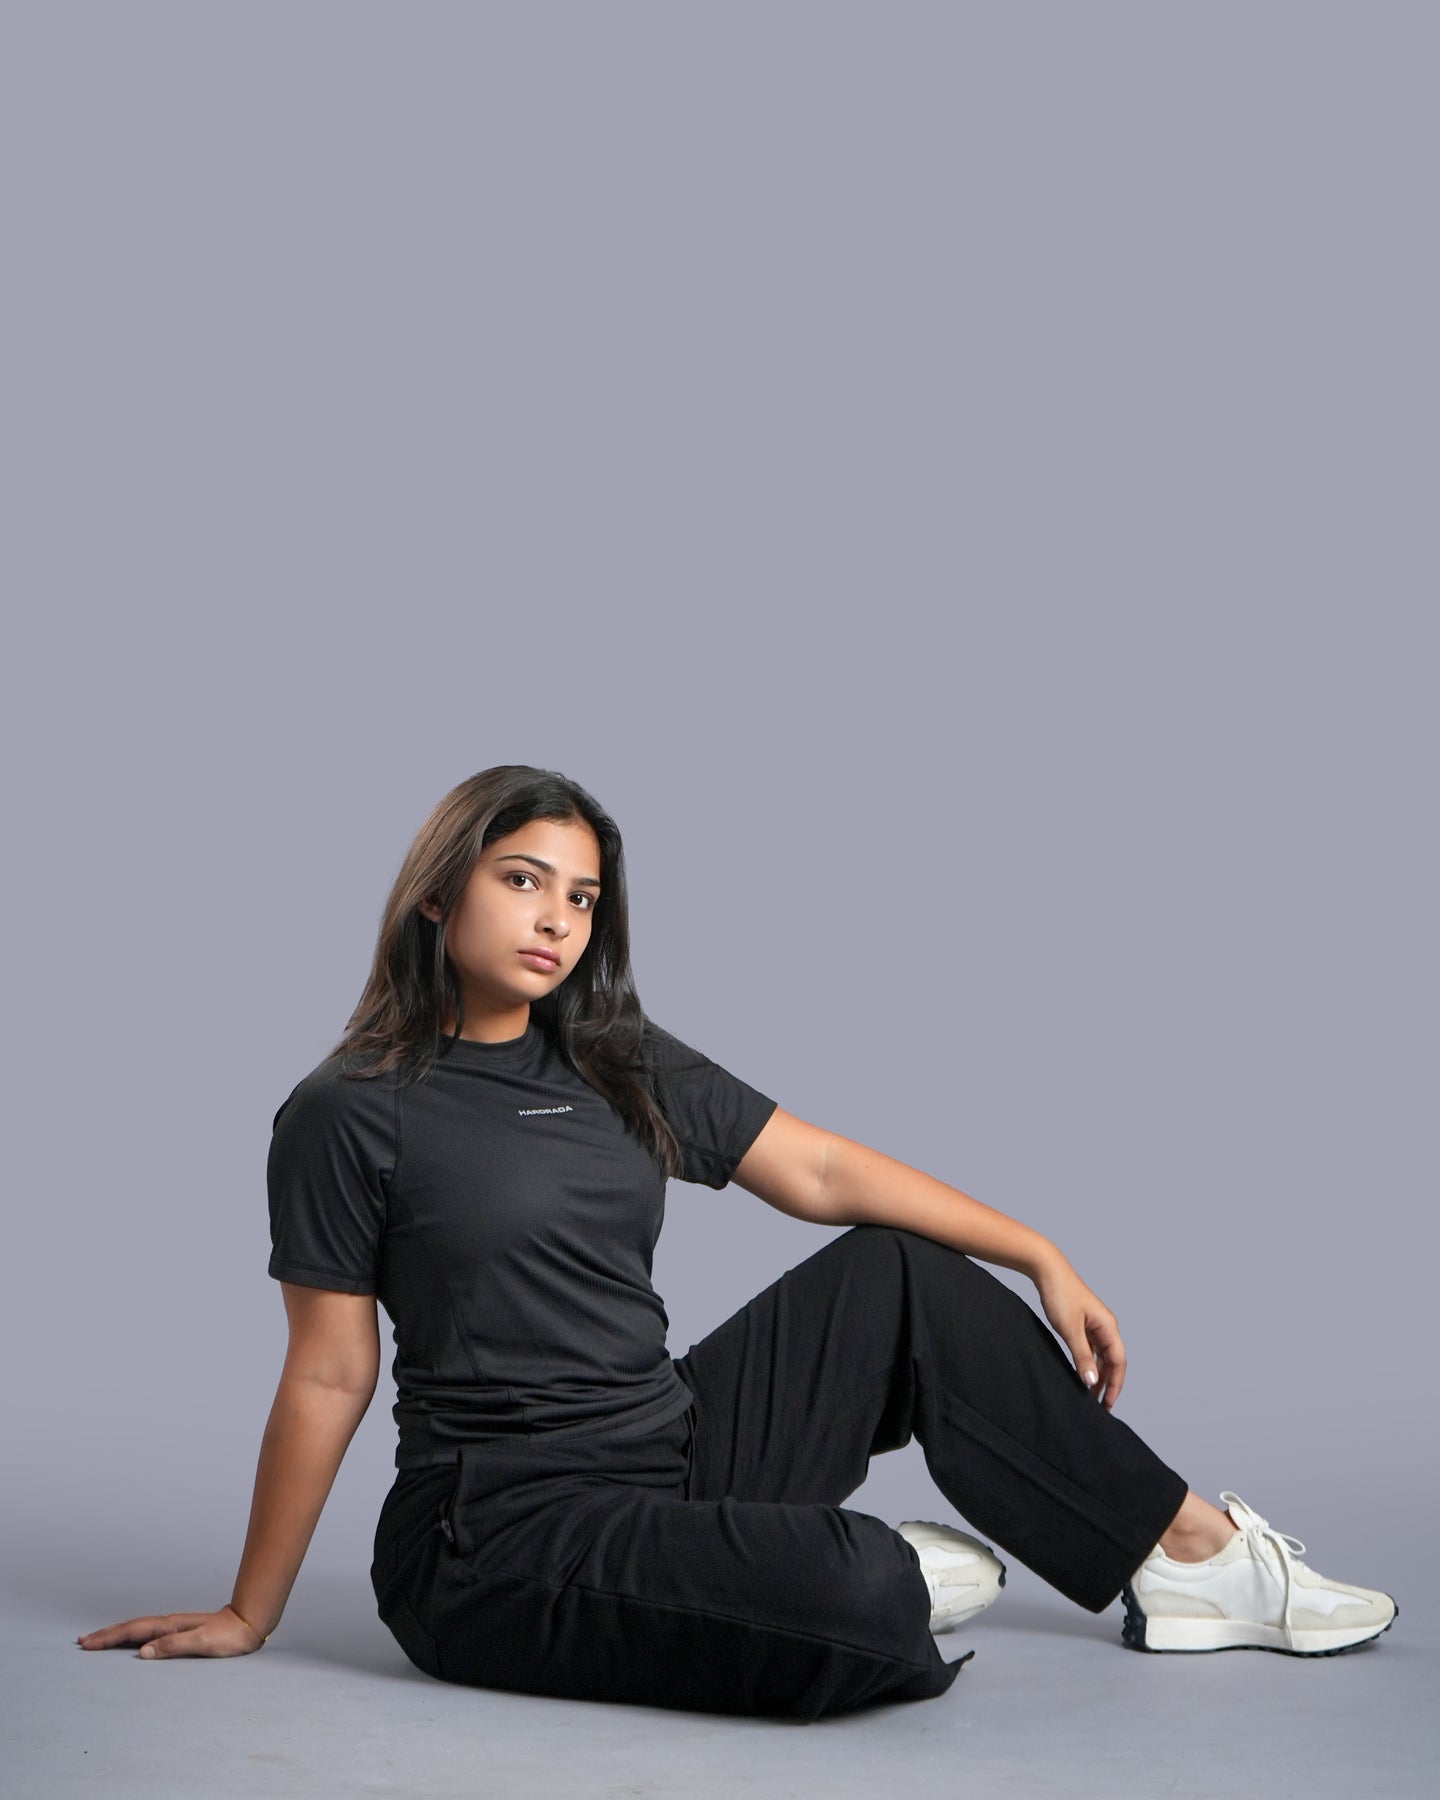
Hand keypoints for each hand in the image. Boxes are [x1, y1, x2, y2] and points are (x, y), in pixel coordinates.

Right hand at [76, 1605, 267, 1658]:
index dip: (109, 1637)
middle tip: (82, 1641)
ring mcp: (172, 1626)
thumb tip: (142, 1652)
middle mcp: (168, 1623)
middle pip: (130, 1628)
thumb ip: (172, 1646)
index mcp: (169, 1626)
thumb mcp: (201, 1643)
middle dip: (105, 1634)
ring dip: (116, 1634)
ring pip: (137, 1629)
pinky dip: (131, 1635)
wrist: (246, 1625)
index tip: (87, 1643)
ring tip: (97, 1639)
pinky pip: (147, 1632)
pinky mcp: (177, 1631)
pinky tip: (129, 1642)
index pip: (133, 1632)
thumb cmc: (227, 1637)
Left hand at [1032, 1256, 1126, 1409]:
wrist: (1047, 1269)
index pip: (1118, 1362)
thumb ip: (1082, 1356)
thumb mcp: (1070, 1329)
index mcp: (1108, 1326)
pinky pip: (1090, 1349)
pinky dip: (1088, 1363)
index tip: (1107, 1405)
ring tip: (1089, 1394)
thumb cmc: (1060, 1295)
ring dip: (1097, 1374)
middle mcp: (1105, 1326)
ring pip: (1101, 1356)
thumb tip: (1093, 1381)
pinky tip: (1080, 1373)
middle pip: (1112, 1361)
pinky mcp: (1082, 1323)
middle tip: (1099, 1406)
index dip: (1116, 1385)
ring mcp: (1094, 1324)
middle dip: (1108, 1384)